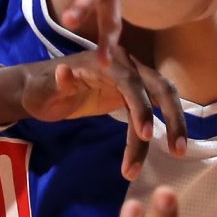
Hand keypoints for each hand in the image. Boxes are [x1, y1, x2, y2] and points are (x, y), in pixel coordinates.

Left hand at [0, 49, 189, 178]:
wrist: (40, 87)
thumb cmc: (39, 87)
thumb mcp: (42, 88)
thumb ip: (56, 82)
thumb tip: (64, 72)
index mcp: (103, 61)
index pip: (130, 81)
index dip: (140, 107)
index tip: (145, 135)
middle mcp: (123, 64)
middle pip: (159, 87)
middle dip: (172, 117)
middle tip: (177, 150)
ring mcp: (130, 78)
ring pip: (162, 99)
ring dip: (173, 124)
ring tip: (178, 154)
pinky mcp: (131, 94)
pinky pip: (151, 110)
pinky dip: (160, 128)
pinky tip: (167, 148)